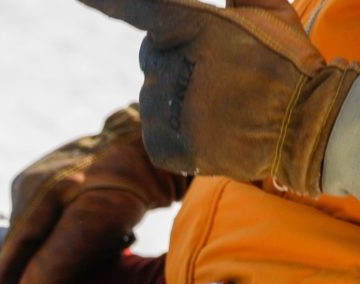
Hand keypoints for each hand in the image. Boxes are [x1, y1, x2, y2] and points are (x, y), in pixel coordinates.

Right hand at [0, 105, 187, 283]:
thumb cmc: (129, 179)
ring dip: (45, 262)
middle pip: (22, 247)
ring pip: (39, 236)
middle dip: (23, 279)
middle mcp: (29, 189)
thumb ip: (58, 258)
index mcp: (30, 199)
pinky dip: (62, 244)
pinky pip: (54, 224)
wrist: (158, 139)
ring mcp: (46, 181)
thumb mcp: (94, 221)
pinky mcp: (65, 181)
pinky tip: (82, 253)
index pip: (9, 256)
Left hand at [76, 0, 359, 195]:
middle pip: (152, 58)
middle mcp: (166, 66)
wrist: (303, 127)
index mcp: (186, 27)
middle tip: (221, 75)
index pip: (132, 7)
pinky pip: (158, 135)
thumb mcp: (266, 12)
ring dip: (181, 101)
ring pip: (156, 98)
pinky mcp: (163, 147)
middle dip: (177, 62)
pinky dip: (178, 135)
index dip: (103, 1)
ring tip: (224, 107)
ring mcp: (162, 109)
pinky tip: (211, 131)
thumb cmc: (286, 63)